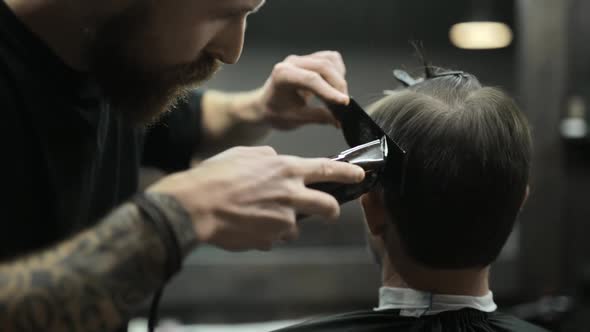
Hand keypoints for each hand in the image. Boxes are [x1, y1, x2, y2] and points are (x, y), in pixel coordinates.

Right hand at [147, 146, 364, 250]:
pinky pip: (274, 238)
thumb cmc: (217, 176)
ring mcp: (282, 221)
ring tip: (258, 215)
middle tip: (329, 212)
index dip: (348, 174)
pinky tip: (247, 224)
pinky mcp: (270, 239)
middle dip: (332, 210)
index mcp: (286, 169)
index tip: (360, 176)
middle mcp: (290, 195)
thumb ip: (270, 158)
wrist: (196, 205)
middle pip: (327, 206)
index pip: (327, 170)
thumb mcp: (247, 154)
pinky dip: (266, 233)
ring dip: (285, 222)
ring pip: (296, 225)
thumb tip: (279, 161)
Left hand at [258, 51, 349, 129]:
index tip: (344, 103)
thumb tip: (339, 119)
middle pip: (324, 67)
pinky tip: (335, 88)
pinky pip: (331, 60)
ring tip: (338, 100)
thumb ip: (318, 117)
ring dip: (339, 80)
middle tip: (343, 108)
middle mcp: (292, 62)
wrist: (266, 105)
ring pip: (330, 61)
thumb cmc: (275, 112)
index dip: (330, 91)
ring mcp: (302, 59)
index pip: (311, 79)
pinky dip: (338, 73)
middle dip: (338, 87)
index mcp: (282, 75)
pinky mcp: (311, 59)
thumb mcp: (296, 119)